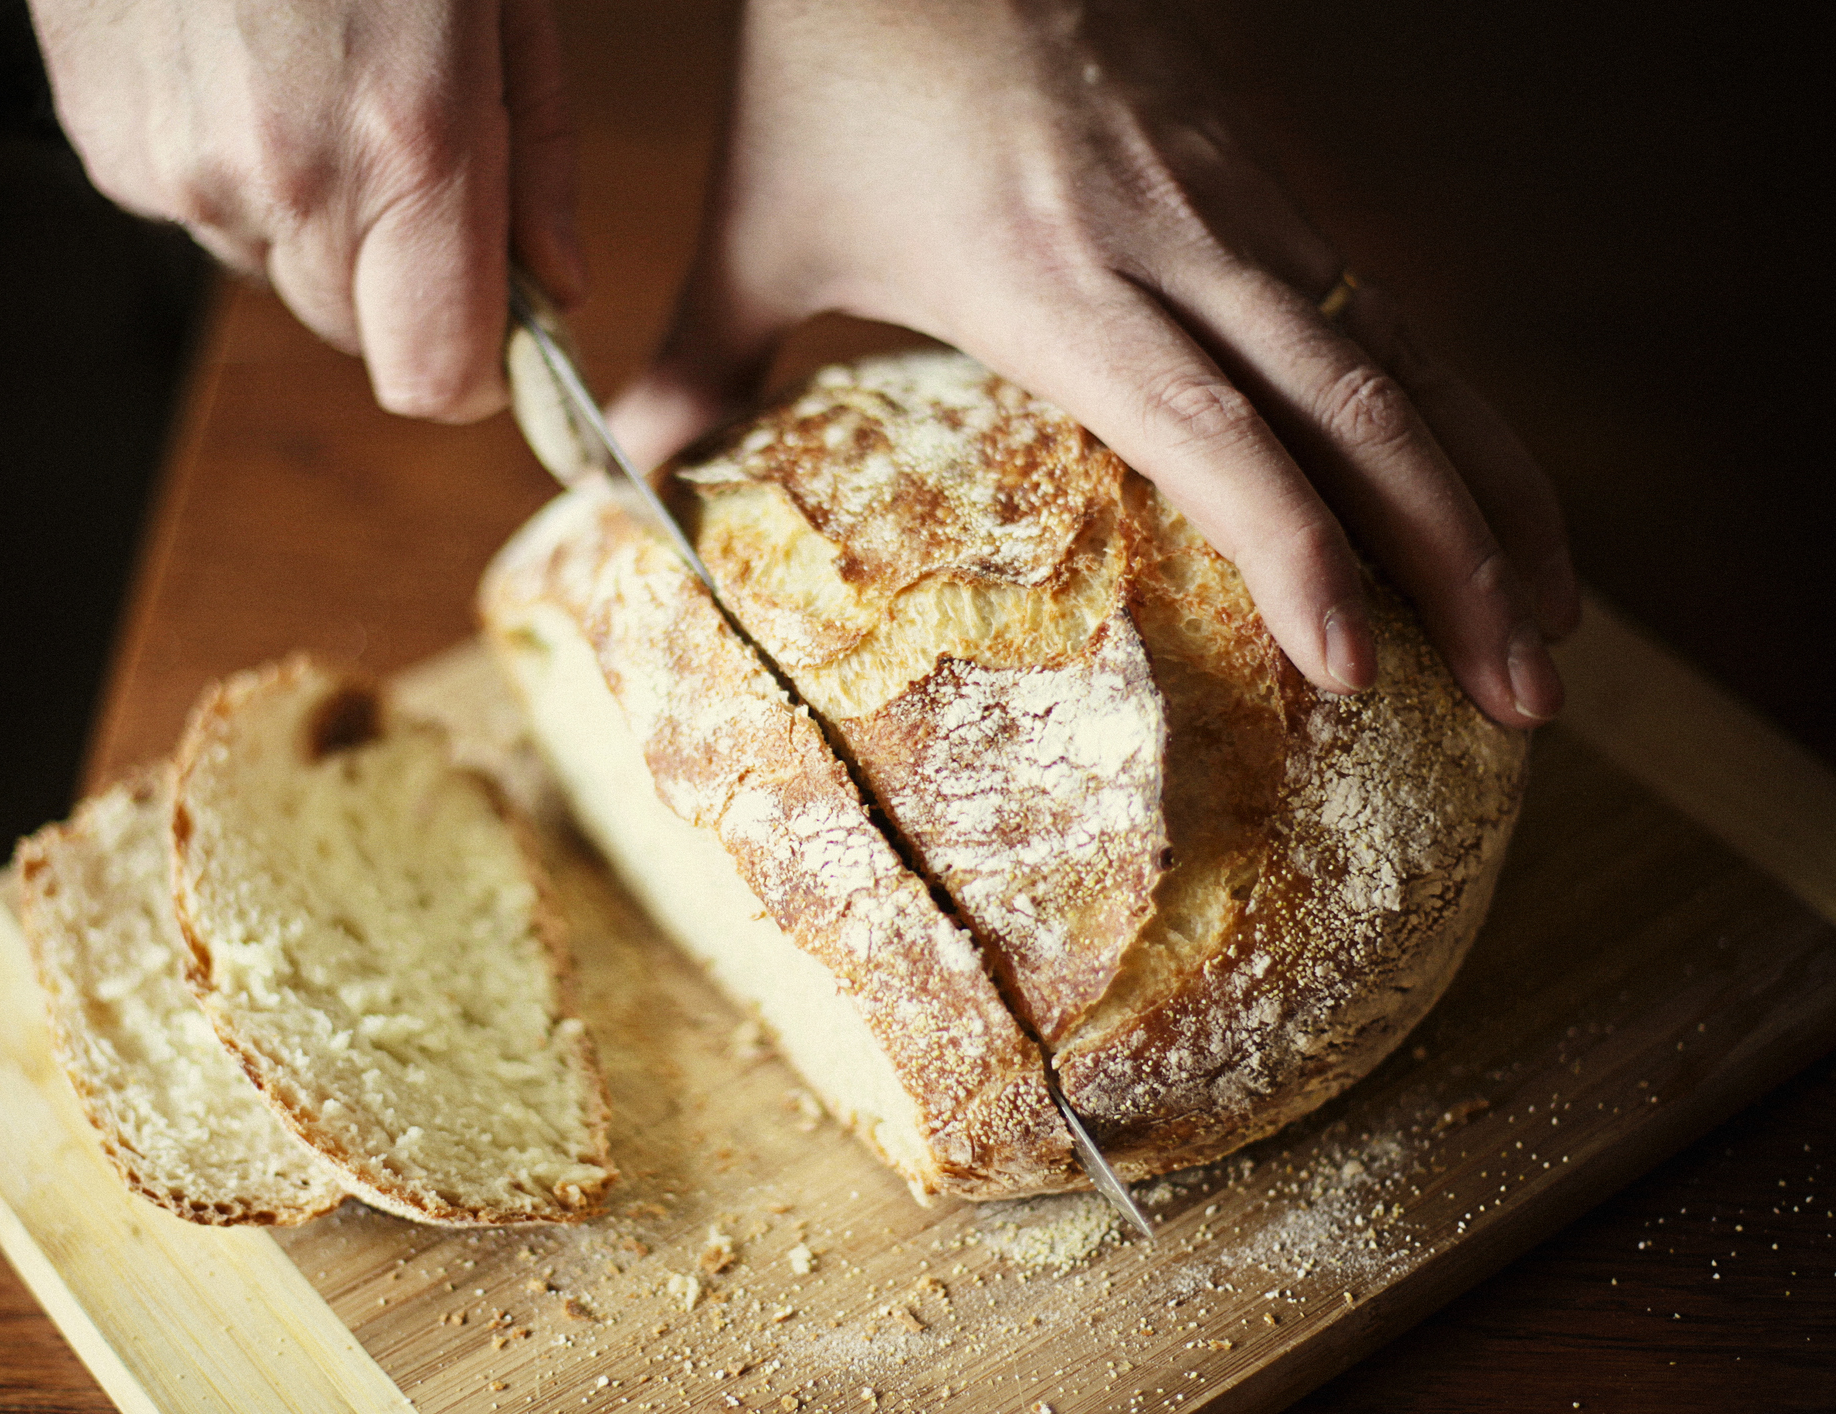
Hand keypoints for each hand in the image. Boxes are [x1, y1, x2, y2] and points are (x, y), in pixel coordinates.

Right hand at [31, 0, 581, 420]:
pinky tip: (244, 55)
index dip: (477, 366)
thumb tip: (556, 288)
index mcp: (404, 150)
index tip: (500, 322)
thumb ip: (532, 159)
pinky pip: (196, 206)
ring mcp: (177, 169)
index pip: (435, 379)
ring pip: (273, 266)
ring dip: (311, 211)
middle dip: (399, 274)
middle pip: (356, 330)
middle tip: (409, 146)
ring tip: (316, 68)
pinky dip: (232, 161)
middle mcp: (280, 184)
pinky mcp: (104, 143)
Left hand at [611, 0, 1578, 726]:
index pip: (1220, 438)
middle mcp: (1179, 245)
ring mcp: (1240, 199)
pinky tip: (1488, 491)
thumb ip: (701, 364)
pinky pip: (1385, 304)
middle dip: (1465, 561)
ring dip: (1498, 492)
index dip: (1303, 556)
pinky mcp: (1262, 167)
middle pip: (1367, 412)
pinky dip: (1454, 408)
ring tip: (1550, 628)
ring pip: (1409, 356)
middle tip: (1527, 700)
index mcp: (1059, 282)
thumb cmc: (831, 62)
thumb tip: (627, 481)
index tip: (1356, 674)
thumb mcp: (760, 226)